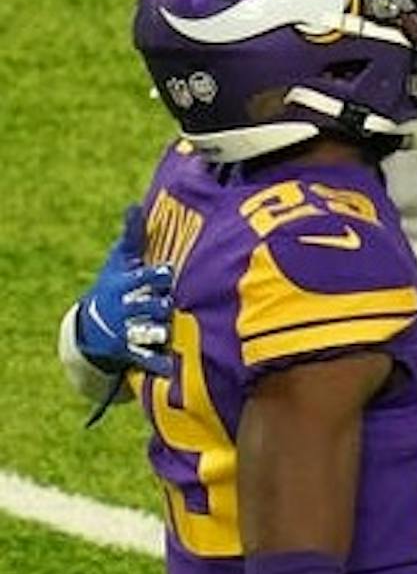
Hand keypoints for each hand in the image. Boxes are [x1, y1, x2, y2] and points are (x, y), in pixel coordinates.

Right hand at [74, 205, 174, 376]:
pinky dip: (157, 364)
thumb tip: (132, 205)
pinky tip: (170, 368)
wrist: (90, 328)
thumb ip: (131, 237)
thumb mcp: (118, 262)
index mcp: (124, 284)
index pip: (142, 278)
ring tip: (168, 332)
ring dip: (159, 332)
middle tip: (170, 304)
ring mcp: (126, 332)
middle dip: (159, 305)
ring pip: (148, 332)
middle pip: (148, 306)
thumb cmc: (114, 286)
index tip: (167, 272)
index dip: (155, 275)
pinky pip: (146, 359)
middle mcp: (124, 309)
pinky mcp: (129, 353)